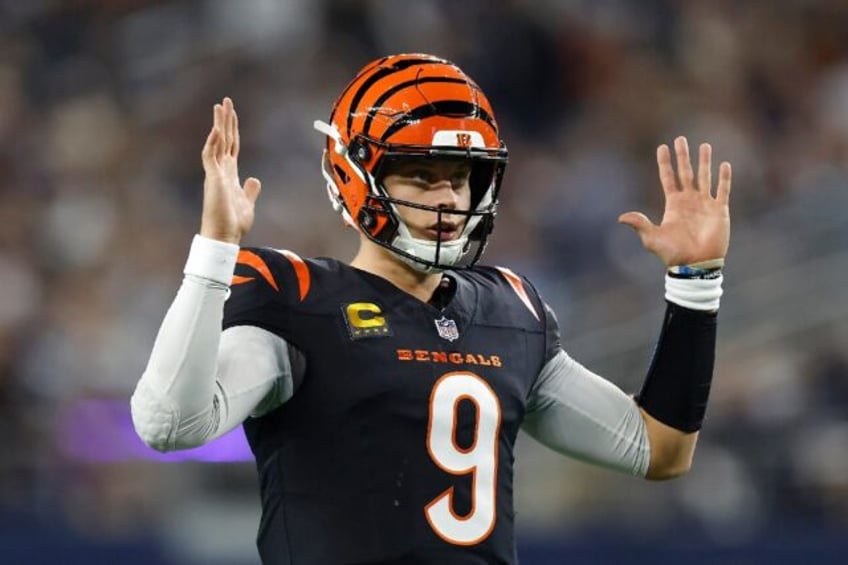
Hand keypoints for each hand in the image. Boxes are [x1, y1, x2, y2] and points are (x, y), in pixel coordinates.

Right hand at [200, 97, 261, 244]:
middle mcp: (221, 170)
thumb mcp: (247, 203)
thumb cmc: (233, 223)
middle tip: (226, 101)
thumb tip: (254, 180)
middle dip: (225, 120)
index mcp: (230, 174)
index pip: (231, 146)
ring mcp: (216, 173)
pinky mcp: (213, 179)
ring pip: (216, 142)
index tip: (232, 114)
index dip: (232, 130)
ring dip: (219, 124)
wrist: (224, 236)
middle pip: (224, 139)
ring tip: (221, 106)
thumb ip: (250, 190)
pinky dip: (213, 142)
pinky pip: (211, 156)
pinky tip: (217, 129)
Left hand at [618, 136, 730, 266]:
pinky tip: (725, 164)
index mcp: (673, 204)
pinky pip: (723, 190)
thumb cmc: (673, 254)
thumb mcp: (652, 238)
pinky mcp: (720, 210)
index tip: (662, 147)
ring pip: (705, 177)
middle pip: (686, 172)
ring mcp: (705, 204)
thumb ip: (640, 225)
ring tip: (704, 145)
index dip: (665, 163)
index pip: (668, 178)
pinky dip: (724, 178)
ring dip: (704, 162)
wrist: (695, 265)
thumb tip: (621, 217)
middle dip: (683, 156)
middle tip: (680, 139)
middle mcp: (689, 201)